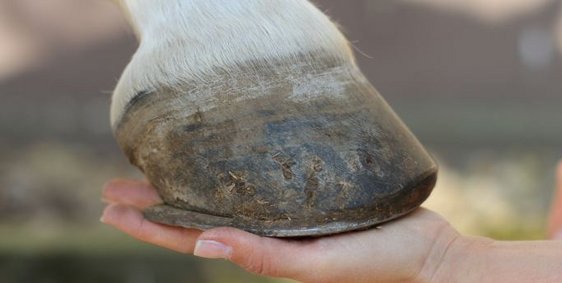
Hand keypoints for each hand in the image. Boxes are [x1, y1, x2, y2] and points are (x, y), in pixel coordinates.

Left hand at [101, 179, 459, 282]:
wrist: (428, 256)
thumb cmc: (380, 266)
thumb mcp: (319, 265)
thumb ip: (267, 258)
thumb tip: (203, 244)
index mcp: (263, 251)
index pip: (192, 237)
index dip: (149, 225)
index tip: (110, 208)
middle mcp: (268, 234)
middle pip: (199, 216)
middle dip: (155, 203)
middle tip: (114, 184)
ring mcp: (287, 217)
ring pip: (224, 198)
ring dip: (186, 185)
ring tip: (153, 170)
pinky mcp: (309, 199)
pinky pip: (260, 185)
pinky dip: (230, 174)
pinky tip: (222, 162)